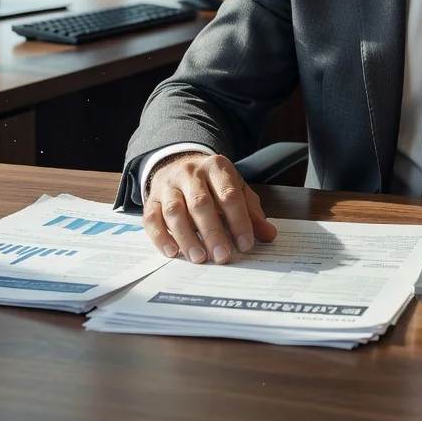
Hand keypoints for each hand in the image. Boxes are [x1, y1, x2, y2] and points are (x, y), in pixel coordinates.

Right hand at [143, 152, 276, 264]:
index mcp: (217, 168)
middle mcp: (191, 173)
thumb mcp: (236, 188)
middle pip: (201, 204)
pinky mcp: (151, 199)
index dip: (239, 221)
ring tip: (199, 258)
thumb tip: (270, 235)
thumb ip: (251, 212)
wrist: (178, 163)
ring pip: (175, 211)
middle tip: (223, 256)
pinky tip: (172, 252)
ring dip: (187, 237)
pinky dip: (161, 236)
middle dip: (213, 232)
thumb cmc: (212, 183)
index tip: (246, 244)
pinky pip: (152, 218)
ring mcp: (169, 186)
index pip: (229, 195)